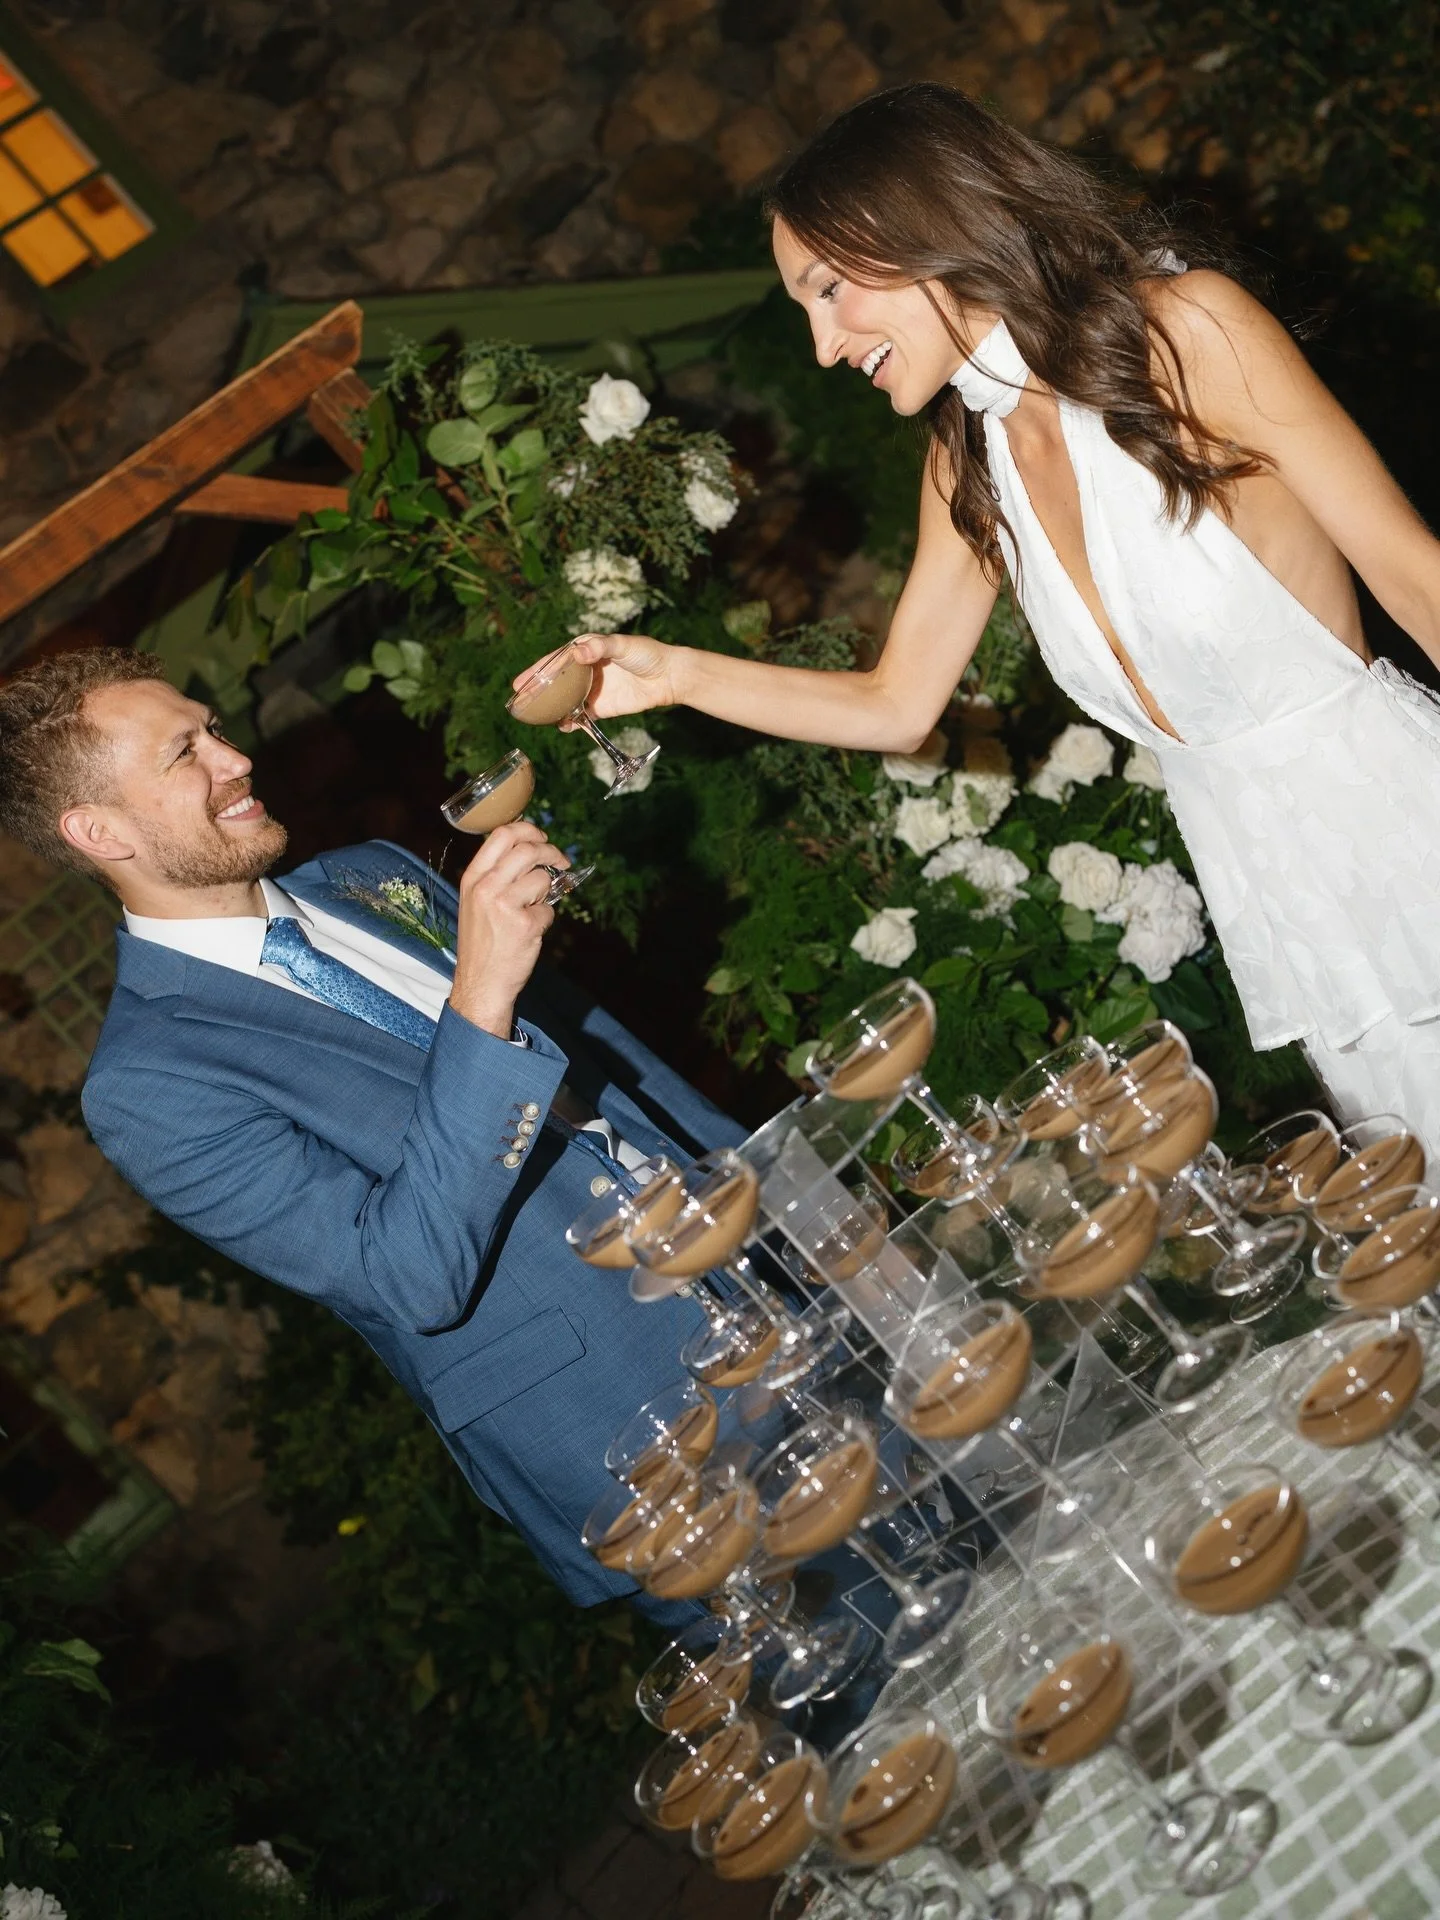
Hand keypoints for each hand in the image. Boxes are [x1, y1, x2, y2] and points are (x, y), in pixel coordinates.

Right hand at [448, 821, 566, 1037]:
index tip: (542, 837)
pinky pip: (549, 910)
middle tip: (560, 861)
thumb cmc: (482, 943)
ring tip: (534, 908)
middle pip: (527, 849)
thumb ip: (496, 875)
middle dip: (551, 852)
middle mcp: (486, 887)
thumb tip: (529, 849)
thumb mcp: (475, 902)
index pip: (501, 835)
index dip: (528, 829)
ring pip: (542, 878)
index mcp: (472, 878)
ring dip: (547, 892)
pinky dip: (546, 919)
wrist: (481, 983)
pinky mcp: (524, 924)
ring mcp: (504, 905)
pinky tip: (531, 932)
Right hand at [513, 632, 678, 727]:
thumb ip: (600, 648)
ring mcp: (591, 690)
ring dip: (551, 710)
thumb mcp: (623, 645)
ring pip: (564, 701)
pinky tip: (564, 727)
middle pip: (555, 683)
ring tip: (538, 718)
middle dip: (536, 692)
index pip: (555, 661)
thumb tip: (577, 652)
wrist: (668, 677)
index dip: (536, 671)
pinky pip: (581, 716)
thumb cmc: (646, 654)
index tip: (520, 682)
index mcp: (585, 651)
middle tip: (519, 703)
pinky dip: (571, 722)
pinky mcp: (601, 707)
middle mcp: (584, 671)